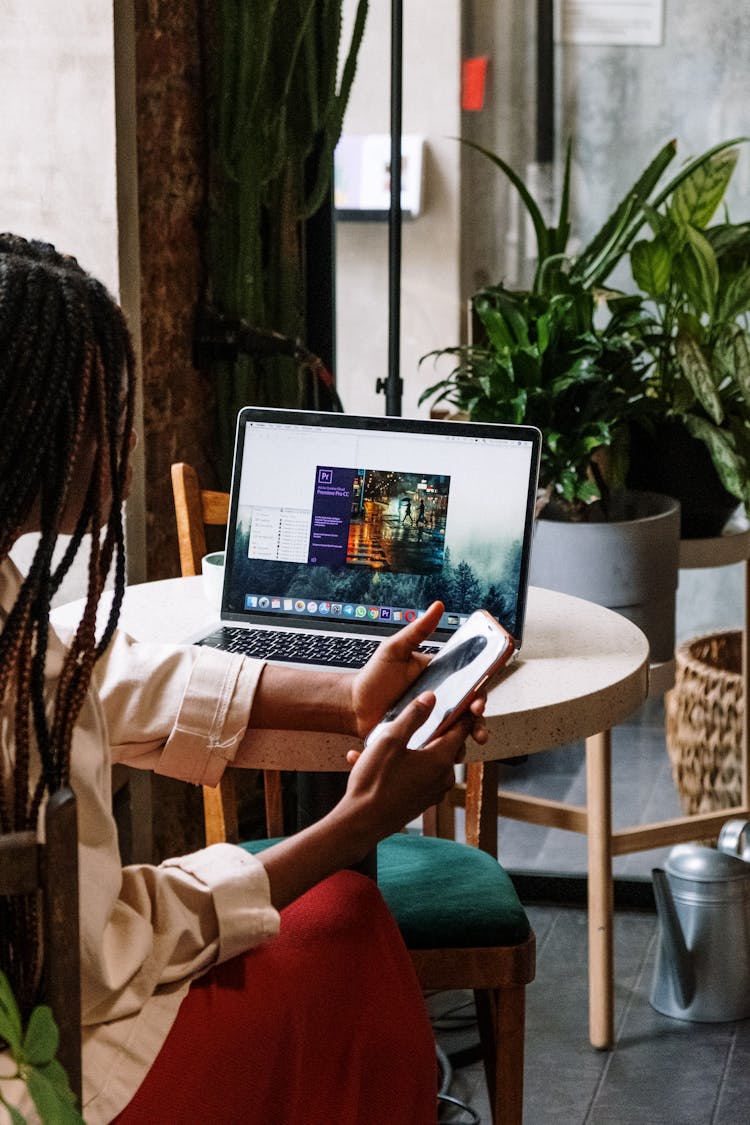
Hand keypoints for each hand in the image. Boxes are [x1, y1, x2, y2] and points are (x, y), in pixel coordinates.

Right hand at [255, 691, 480, 909]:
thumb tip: (431, 698)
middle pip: (446, 743)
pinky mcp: (421, 801)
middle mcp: (443, 777)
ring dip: (409, 748)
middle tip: (414, 716)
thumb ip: (413, 716)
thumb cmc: (374, 781)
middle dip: (432, 728)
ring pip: (428, 759)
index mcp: (441, 759)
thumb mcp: (390, 740)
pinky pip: (416, 775)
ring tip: (377, 742)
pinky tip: (368, 761)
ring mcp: (433, 792)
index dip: (463, 711)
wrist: (360, 823)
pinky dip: (399, 766)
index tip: (463, 698)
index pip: (462, 728)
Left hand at [346, 600, 487, 749]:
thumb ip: (417, 631)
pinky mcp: (421, 739)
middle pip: (469, 713)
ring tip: (464, 750)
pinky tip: (445, 760)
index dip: (480, 694)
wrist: (353, 706)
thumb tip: (437, 606)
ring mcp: (432, 722)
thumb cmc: (374, 676)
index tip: (478, 703)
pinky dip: (445, 754)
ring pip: (458, 733)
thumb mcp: (394, 650)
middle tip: (478, 730)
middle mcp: (441, 701)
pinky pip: (438, 748)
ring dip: (466, 742)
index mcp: (440, 679)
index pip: (469, 685)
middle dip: (480, 724)